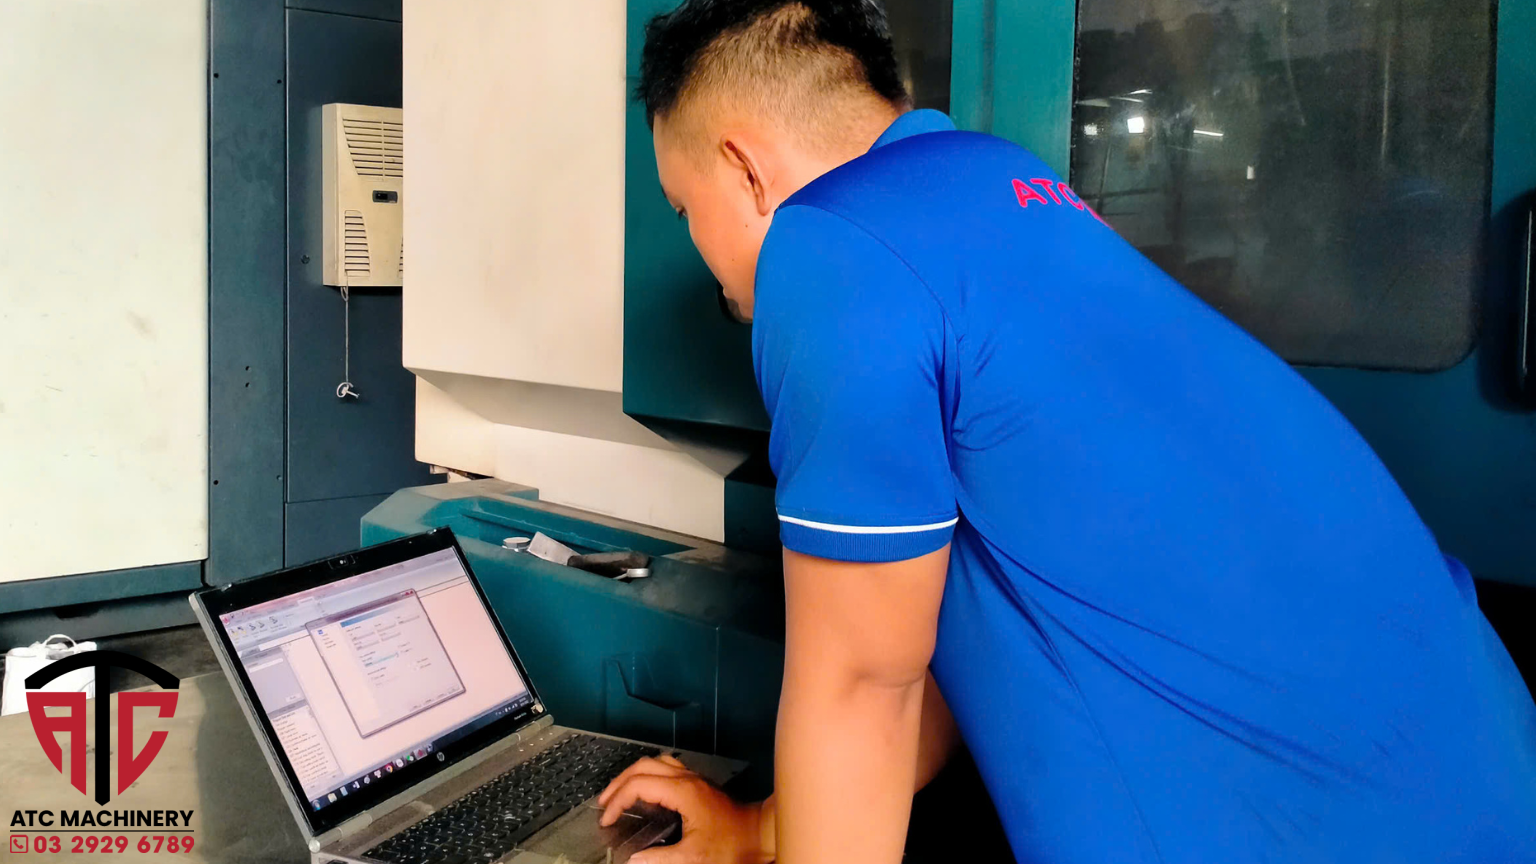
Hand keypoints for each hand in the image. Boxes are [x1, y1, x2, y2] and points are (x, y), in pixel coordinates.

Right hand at [597, 754, 771, 863]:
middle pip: (642, 766)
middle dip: (618, 782)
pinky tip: (645, 792)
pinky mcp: (698, 785)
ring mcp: (693, 779)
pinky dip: (648, 776)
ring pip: (655, 762)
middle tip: (604, 802)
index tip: (608, 819)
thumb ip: (660, 859)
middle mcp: (686, 779)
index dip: (617, 801)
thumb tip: (633, 860)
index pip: (638, 785)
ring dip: (633, 775)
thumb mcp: (694, 858)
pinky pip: (666, 768)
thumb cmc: (734, 844)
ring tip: (618, 793)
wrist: (760, 833)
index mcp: (682, 792)